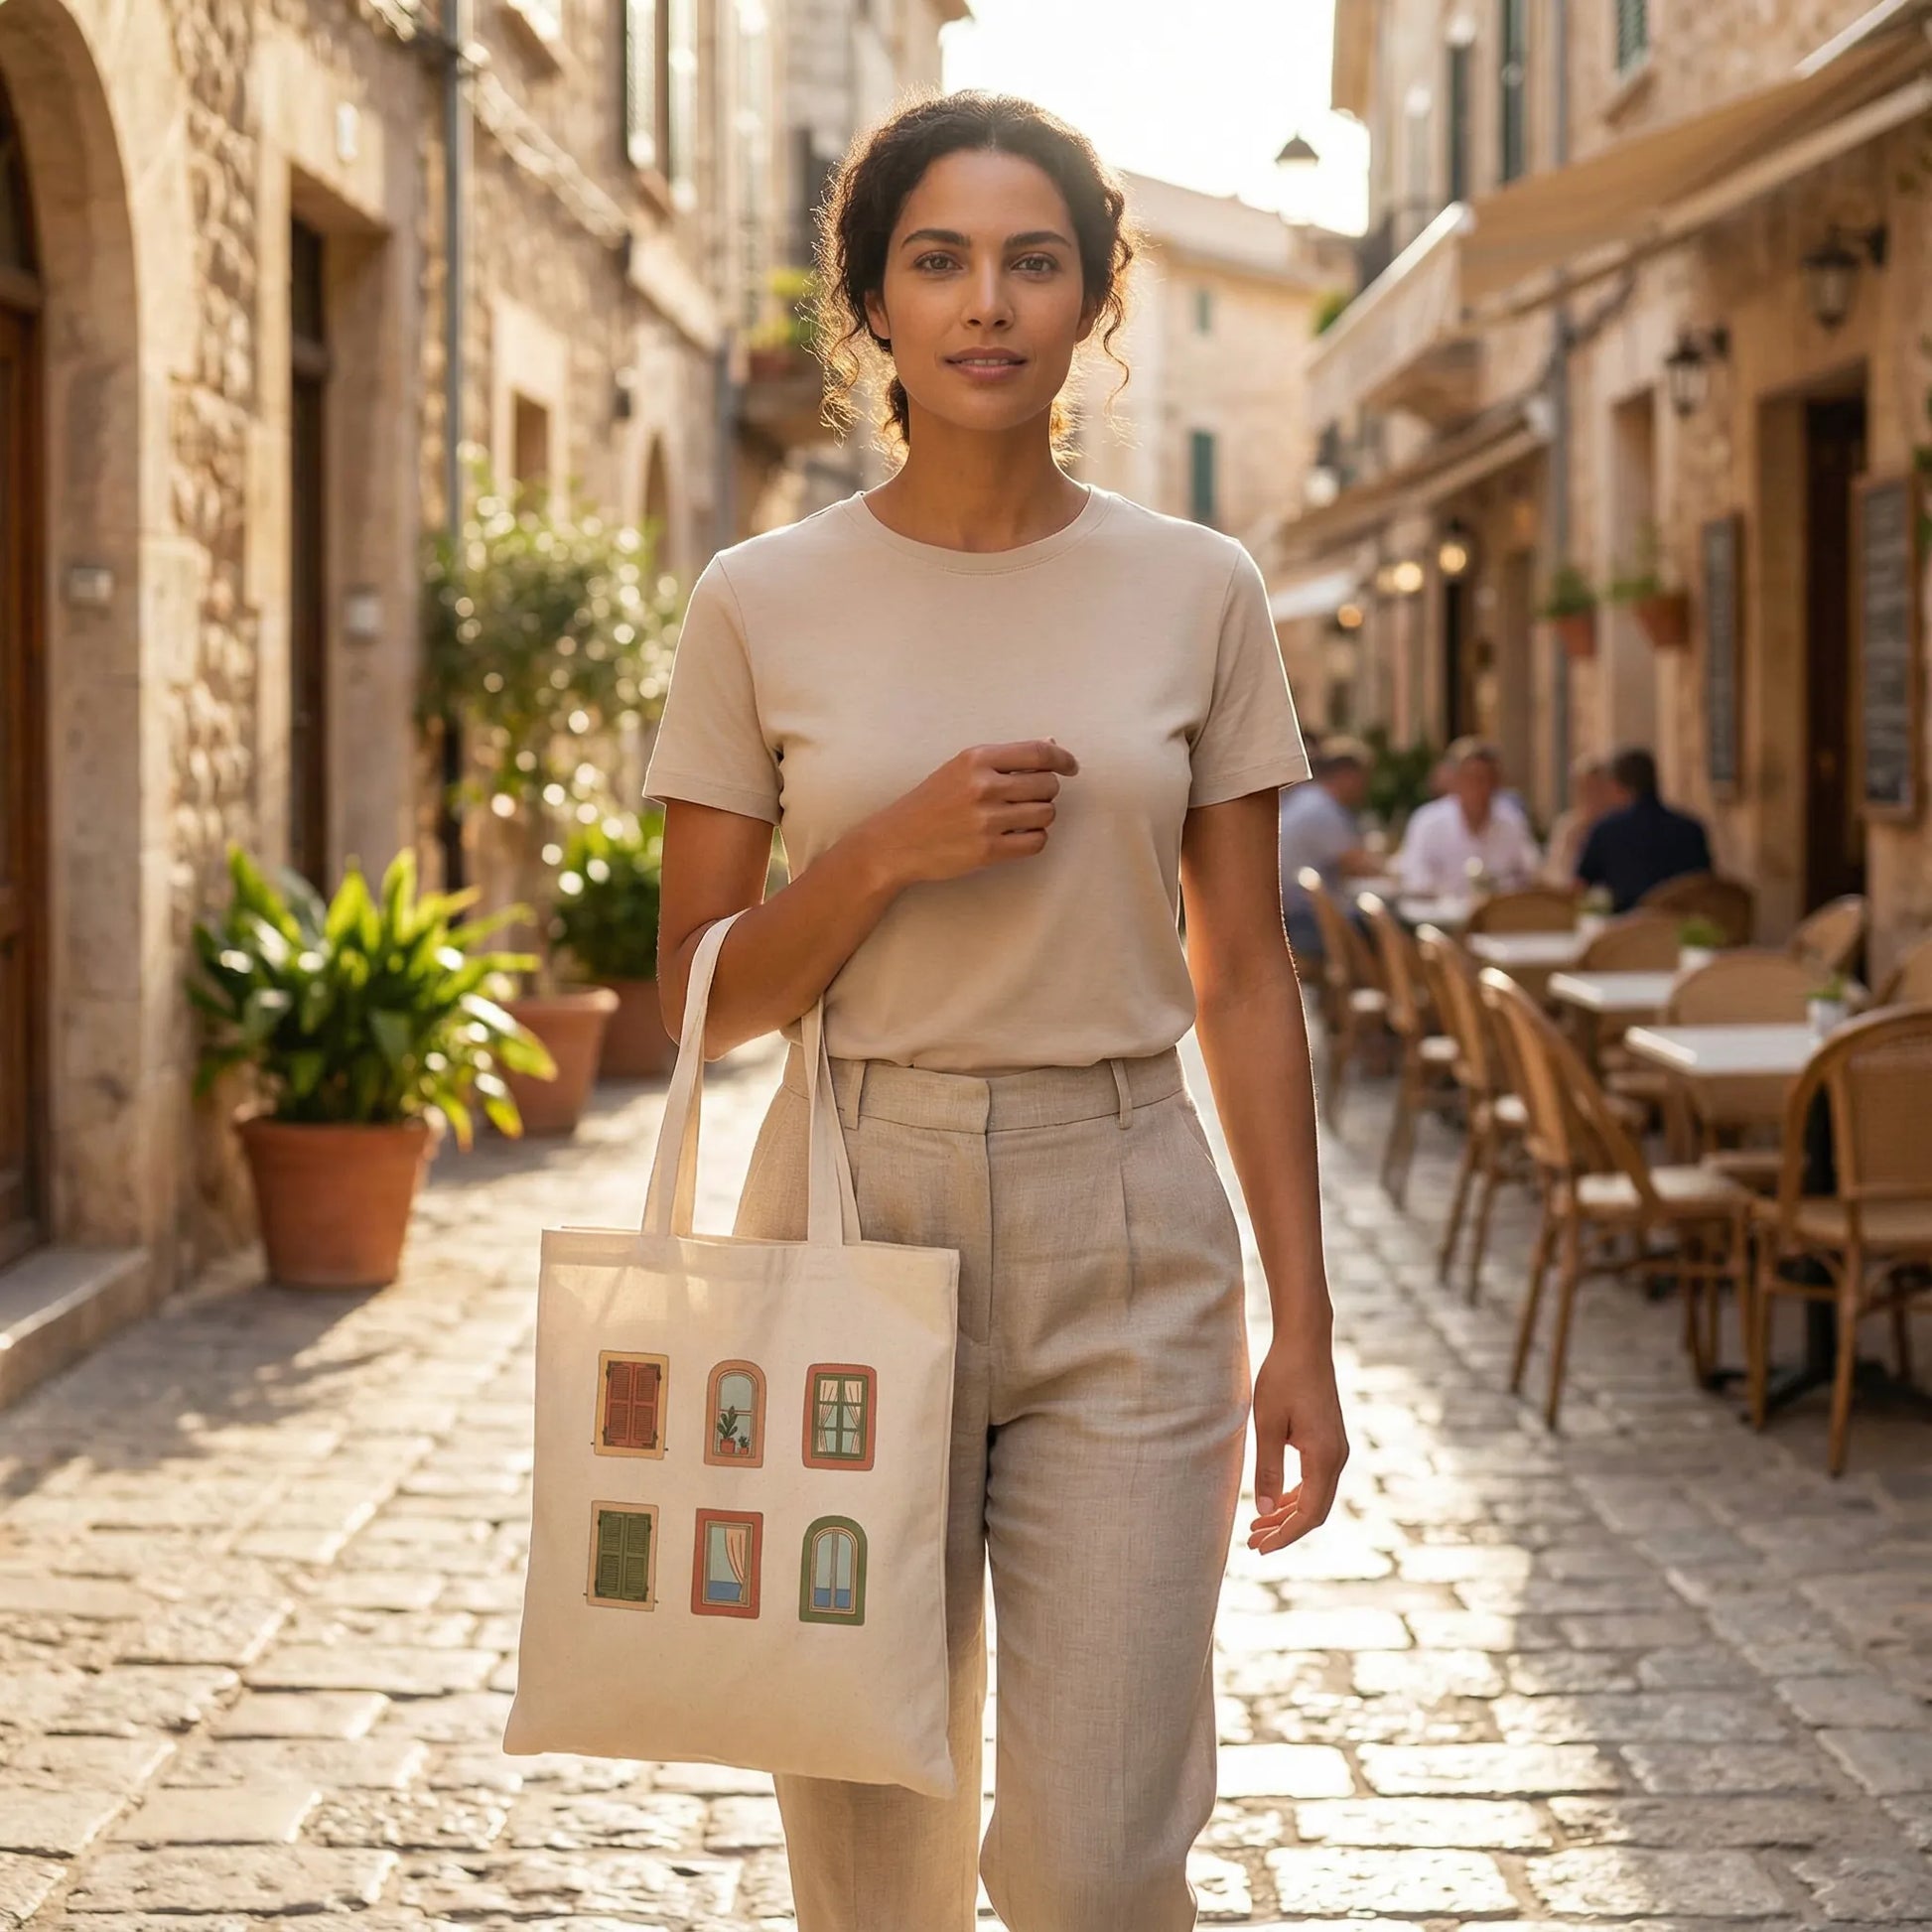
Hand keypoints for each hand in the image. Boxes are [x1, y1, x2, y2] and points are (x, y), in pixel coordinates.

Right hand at [868, 739, 1078, 886]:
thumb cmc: (931, 802)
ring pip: (1046, 814)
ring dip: (1040, 816)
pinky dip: (1034, 839)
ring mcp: (986, 820)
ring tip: (1018, 818)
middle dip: (1046, 792)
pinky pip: (1036, 842)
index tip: (1070, 767)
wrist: (897, 841)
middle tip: (1028, 798)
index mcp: (976, 759)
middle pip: (1047, 785)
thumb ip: (1005, 759)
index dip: (1062, 759)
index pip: (1038, 753)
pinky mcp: (988, 851)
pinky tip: (1017, 836)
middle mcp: (982, 786)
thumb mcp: (961, 769)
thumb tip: (1051, 746)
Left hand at [1247, 1340, 1347, 1553]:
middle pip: (1315, 1511)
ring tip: (1259, 1526)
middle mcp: (1337, 1457)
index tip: (1260, 1548)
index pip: (1309, 1514)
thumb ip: (1267, 1469)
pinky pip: (1317, 1480)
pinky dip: (1297, 1495)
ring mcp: (1337, 1449)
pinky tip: (1276, 1500)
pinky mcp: (1331, 1441)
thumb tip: (1264, 1513)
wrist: (1306, 1343)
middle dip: (1285, 1530)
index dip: (1285, 1536)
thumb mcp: (1267, 1424)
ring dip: (1289, 1514)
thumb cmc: (1283, 1378)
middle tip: (1253, 1542)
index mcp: (1324, 1458)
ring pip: (1317, 1497)